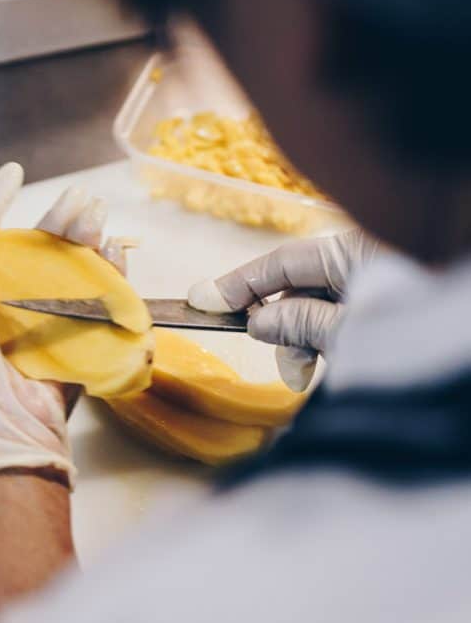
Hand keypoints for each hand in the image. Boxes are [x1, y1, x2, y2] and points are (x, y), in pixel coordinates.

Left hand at [0, 163, 127, 501]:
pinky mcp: (72, 354)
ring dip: (83, 247)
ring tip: (99, 220)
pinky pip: (92, 313)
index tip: (12, 175)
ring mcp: (38, 337)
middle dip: (54, 224)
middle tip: (79, 199)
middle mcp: (0, 320)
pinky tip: (116, 257)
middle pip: (31, 259)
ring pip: (65, 280)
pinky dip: (107, 284)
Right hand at [188, 229, 378, 390]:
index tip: (203, 301)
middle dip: (288, 324)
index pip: (284, 262)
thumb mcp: (352, 334)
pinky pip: (350, 316)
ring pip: (325, 305)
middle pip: (305, 286)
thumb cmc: (419, 342)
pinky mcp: (396, 305)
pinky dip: (337, 339)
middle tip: (291, 363)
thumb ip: (300, 324)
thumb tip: (258, 322)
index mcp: (358, 250)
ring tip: (324, 372)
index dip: (241, 283)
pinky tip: (347, 361)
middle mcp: (370, 257)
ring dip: (313, 338)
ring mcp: (387, 281)